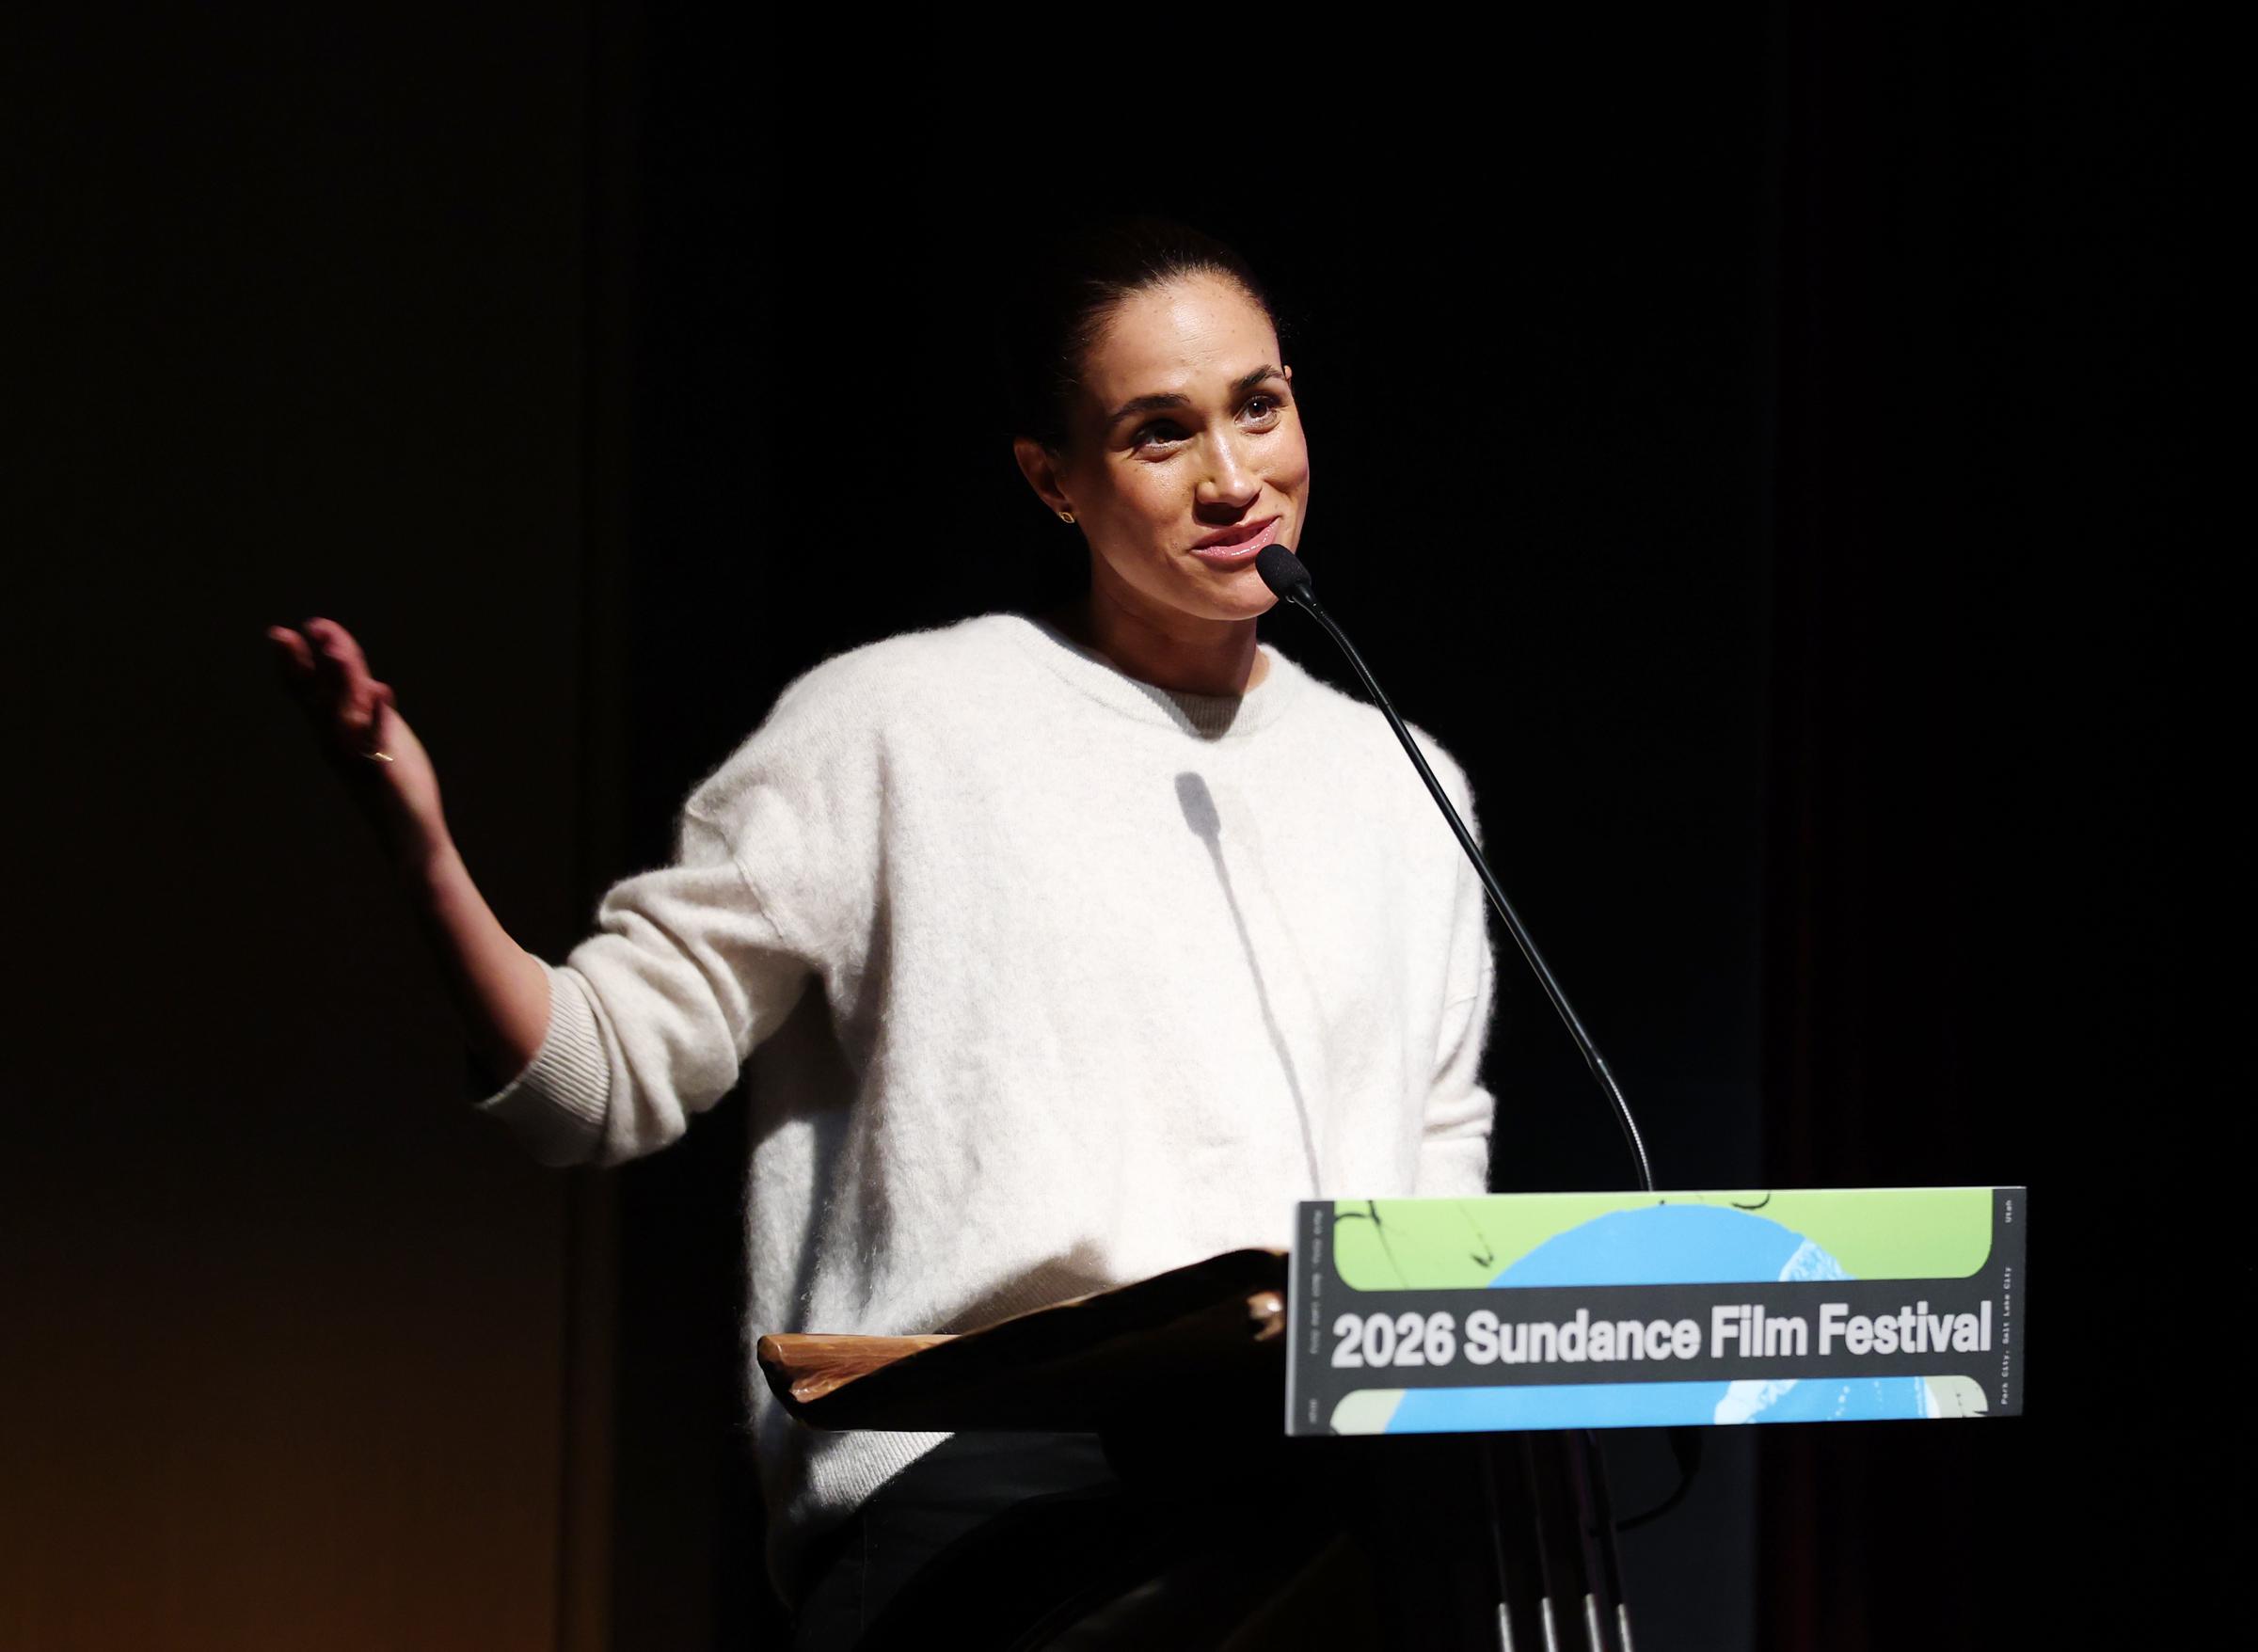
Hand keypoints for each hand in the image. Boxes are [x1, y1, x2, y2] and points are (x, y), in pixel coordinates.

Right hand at [267, 617, 448, 868]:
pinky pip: (378, 742)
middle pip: (314, 698)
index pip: (312, 687)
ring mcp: (357, 757)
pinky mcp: (382, 772)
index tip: (307, 625)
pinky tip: (383, 691)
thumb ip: (360, 694)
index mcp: (334, 729)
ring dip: (339, 683)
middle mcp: (337, 741)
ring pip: (342, 715)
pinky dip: (378, 717)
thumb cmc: (392, 778)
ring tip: (337, 651)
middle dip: (300, 666)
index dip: (305, 657)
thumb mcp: (374, 727)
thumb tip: (346, 657)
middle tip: (284, 634)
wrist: (409, 831)